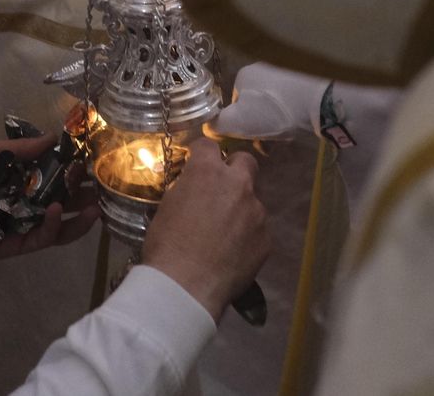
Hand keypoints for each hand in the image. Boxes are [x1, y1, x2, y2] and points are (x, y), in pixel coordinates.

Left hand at [0, 135, 100, 261]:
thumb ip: (22, 149)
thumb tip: (55, 136)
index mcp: (23, 182)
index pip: (58, 177)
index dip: (77, 171)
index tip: (96, 161)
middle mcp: (29, 205)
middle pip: (66, 202)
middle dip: (87, 196)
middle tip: (108, 188)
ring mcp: (26, 227)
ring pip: (61, 225)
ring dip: (80, 217)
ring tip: (97, 207)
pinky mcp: (19, 246)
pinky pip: (42, 238)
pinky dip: (52, 226)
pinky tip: (56, 210)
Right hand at [142, 143, 268, 318]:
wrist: (186, 286)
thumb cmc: (166, 245)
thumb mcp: (167, 206)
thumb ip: (187, 189)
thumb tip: (193, 188)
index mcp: (208, 172)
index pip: (208, 145)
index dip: (202, 153)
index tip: (197, 162)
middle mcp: (238, 185)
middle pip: (245, 161)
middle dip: (234, 169)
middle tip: (220, 188)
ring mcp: (257, 212)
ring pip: (253, 200)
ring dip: (241, 208)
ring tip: (225, 233)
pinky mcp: (267, 238)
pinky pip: (258, 229)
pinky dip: (247, 236)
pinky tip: (232, 253)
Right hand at [209, 65, 333, 140]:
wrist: (319, 101)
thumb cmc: (272, 111)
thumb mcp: (236, 122)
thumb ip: (217, 124)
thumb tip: (207, 127)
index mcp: (245, 74)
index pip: (235, 103)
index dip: (240, 125)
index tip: (249, 139)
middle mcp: (265, 68)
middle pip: (256, 104)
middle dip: (260, 125)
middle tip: (269, 143)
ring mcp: (289, 72)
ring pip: (276, 104)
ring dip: (278, 122)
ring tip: (287, 136)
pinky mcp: (310, 79)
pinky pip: (294, 101)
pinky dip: (294, 114)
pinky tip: (301, 124)